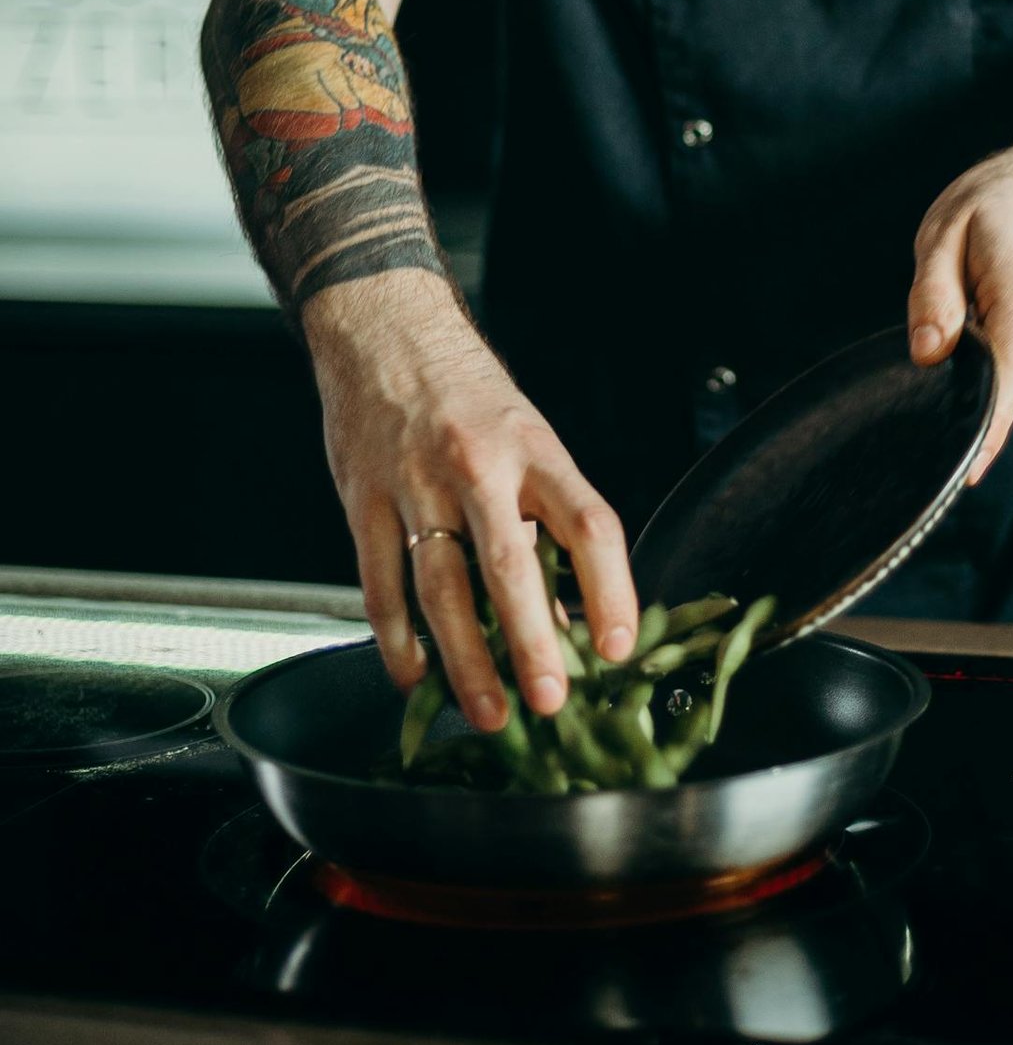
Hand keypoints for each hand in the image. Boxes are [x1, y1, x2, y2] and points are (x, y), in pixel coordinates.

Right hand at [303, 274, 636, 729]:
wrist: (385, 331)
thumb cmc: (469, 396)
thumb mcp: (528, 442)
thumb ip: (545, 526)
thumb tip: (564, 622)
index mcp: (536, 449)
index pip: (589, 523)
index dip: (611, 588)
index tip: (619, 646)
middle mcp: (478, 466)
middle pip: (511, 566)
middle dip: (532, 643)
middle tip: (551, 702)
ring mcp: (415, 484)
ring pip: (441, 588)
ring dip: (466, 661)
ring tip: (489, 713)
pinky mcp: (362, 500)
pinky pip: (379, 584)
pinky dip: (397, 640)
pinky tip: (415, 676)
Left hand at [906, 145, 1012, 484]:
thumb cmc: (1002, 205)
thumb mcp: (948, 230)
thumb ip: (933, 293)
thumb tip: (928, 353)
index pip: (1004, 382)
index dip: (984, 432)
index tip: (962, 475)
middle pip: (998, 394)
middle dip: (959, 413)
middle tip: (912, 432)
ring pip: (997, 382)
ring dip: (965, 381)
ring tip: (938, 351)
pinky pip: (1002, 371)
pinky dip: (978, 369)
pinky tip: (958, 345)